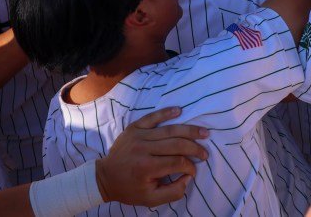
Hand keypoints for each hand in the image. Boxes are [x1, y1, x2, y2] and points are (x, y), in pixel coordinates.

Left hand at [95, 106, 209, 206]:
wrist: (105, 177)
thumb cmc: (129, 189)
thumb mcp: (150, 199)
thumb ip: (173, 192)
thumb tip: (188, 177)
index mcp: (147, 167)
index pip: (177, 162)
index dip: (190, 167)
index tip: (193, 172)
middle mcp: (143, 149)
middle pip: (177, 144)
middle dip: (195, 148)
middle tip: (205, 153)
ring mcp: (138, 135)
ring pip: (169, 130)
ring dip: (189, 130)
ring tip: (204, 132)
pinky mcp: (134, 127)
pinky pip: (152, 117)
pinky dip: (166, 112)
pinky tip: (179, 110)